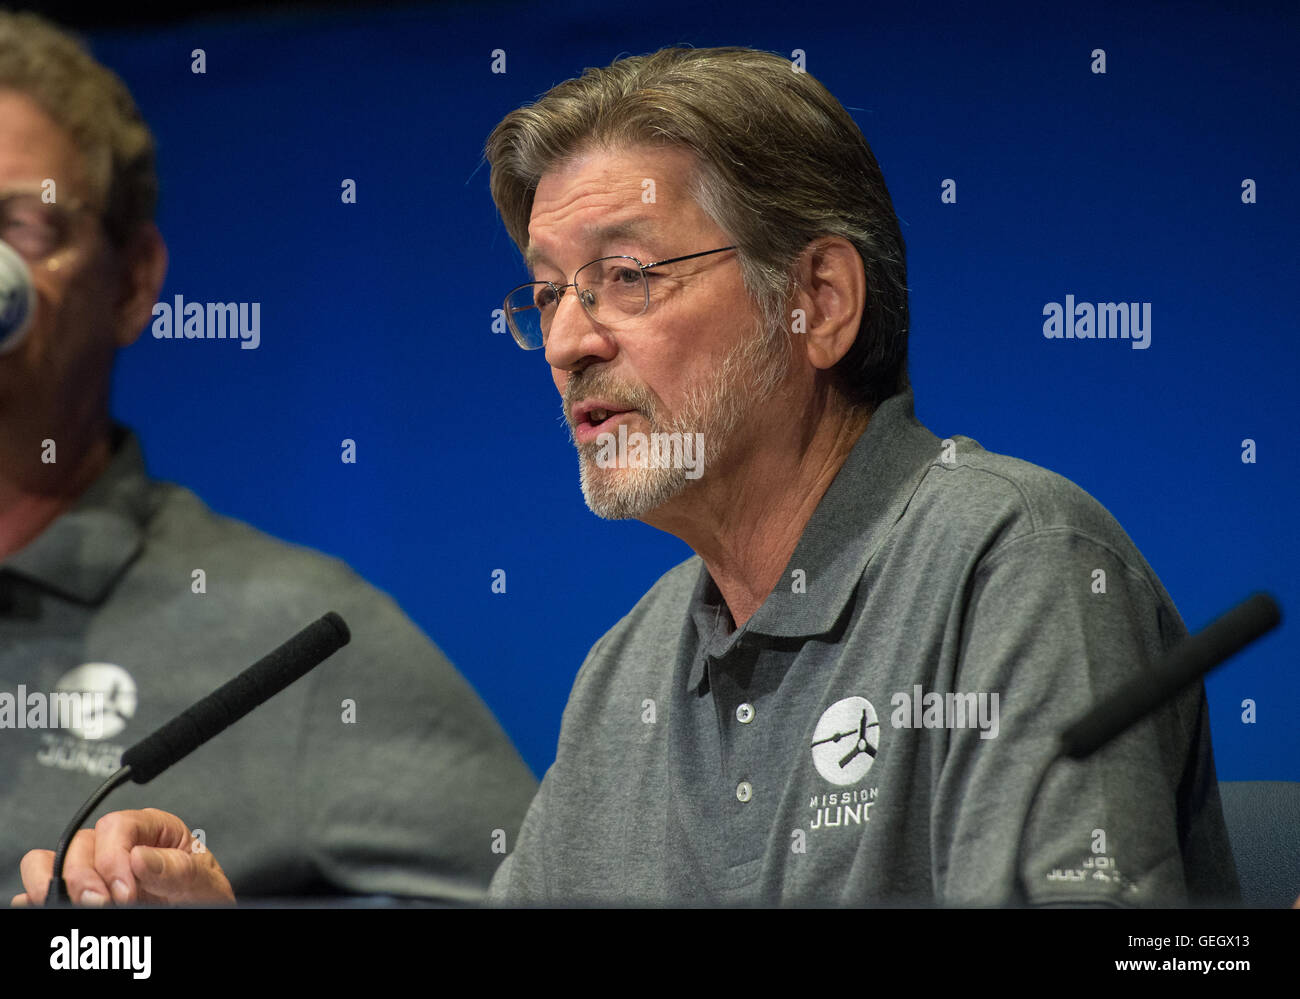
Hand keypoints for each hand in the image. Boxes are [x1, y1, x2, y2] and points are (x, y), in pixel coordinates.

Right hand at [11, 808, 235, 906]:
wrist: (200, 906)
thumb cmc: (202, 890)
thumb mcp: (201, 878)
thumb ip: (176, 868)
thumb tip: (138, 858)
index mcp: (152, 828)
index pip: (117, 825)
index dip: (113, 858)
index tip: (125, 892)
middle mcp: (118, 843)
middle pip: (81, 843)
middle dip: (84, 877)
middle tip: (102, 905)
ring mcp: (96, 865)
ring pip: (55, 859)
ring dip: (55, 882)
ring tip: (76, 906)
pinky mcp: (80, 888)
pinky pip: (47, 882)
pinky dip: (39, 894)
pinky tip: (43, 905)